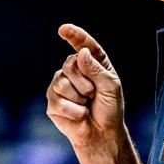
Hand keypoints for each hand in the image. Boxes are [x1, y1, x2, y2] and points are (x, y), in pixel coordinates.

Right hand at [46, 24, 125, 151]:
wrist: (102, 134)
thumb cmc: (109, 110)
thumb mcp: (110, 87)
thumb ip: (96, 69)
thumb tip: (81, 53)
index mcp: (92, 63)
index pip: (83, 45)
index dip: (74, 35)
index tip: (64, 29)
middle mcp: (74, 71)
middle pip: (69, 64)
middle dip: (85, 83)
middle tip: (93, 95)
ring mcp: (60, 85)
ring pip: (62, 82)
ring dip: (79, 98)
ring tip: (86, 106)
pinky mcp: (52, 102)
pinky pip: (58, 100)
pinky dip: (73, 111)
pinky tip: (79, 115)